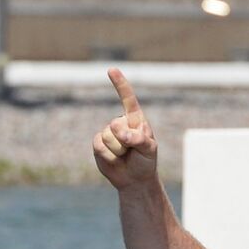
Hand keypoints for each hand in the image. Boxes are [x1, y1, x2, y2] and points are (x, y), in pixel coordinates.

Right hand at [93, 68, 158, 189]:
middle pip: (116, 125)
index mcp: (135, 119)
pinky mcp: (98, 144)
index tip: (111, 70)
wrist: (134, 179)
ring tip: (125, 156)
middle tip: (133, 151)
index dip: (119, 84)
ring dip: (118, 151)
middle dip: (125, 141)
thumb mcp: (149, 150)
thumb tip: (120, 133)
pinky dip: (108, 156)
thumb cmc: (145, 161)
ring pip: (108, 137)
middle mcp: (120, 123)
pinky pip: (99, 146)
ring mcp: (108, 132)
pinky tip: (115, 160)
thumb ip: (138, 139)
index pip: (127, 98)